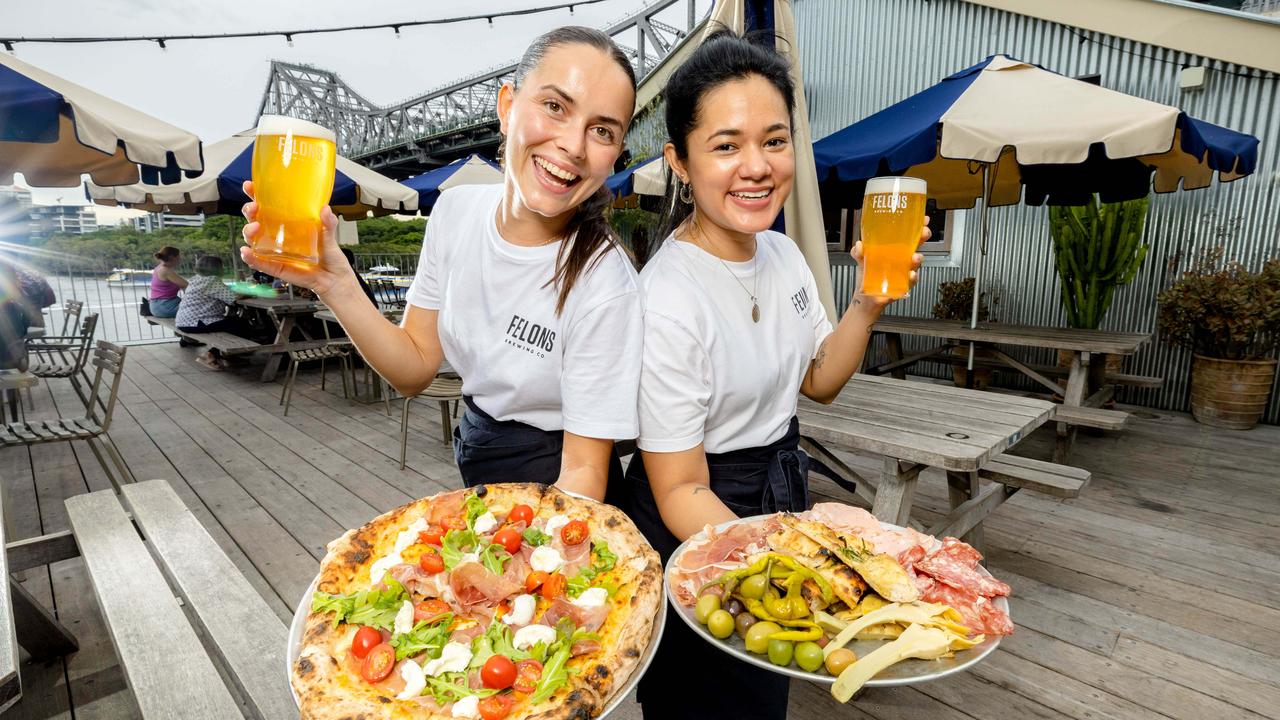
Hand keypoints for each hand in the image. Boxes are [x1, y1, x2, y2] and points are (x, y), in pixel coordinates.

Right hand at [239, 180, 357, 298]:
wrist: (333, 278)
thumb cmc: (329, 254)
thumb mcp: (329, 235)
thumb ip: (328, 223)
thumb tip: (326, 209)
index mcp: (287, 222)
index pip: (267, 205)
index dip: (256, 195)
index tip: (250, 186)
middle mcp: (277, 235)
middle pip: (255, 219)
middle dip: (249, 211)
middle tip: (254, 207)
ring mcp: (274, 251)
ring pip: (253, 239)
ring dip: (248, 232)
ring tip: (254, 228)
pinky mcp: (275, 266)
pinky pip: (258, 262)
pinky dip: (249, 257)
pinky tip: (246, 252)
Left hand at [850, 216, 930, 308]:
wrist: (865, 295)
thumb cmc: (867, 274)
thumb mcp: (861, 259)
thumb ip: (858, 251)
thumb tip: (859, 245)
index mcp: (894, 249)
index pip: (908, 234)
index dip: (916, 226)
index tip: (923, 220)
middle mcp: (902, 258)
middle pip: (917, 245)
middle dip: (922, 238)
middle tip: (924, 233)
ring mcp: (904, 270)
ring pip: (916, 263)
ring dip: (917, 259)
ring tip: (915, 257)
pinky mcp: (904, 284)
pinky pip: (911, 280)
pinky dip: (912, 277)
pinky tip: (911, 275)